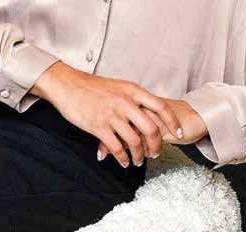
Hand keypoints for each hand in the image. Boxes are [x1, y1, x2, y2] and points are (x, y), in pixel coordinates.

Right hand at [31, 62, 186, 168]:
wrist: (66, 84)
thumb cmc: (90, 86)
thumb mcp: (116, 86)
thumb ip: (132, 99)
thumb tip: (147, 115)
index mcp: (131, 90)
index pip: (160, 107)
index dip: (173, 122)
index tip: (179, 133)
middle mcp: (124, 102)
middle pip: (151, 129)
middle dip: (156, 146)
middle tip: (155, 153)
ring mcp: (111, 114)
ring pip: (135, 142)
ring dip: (139, 156)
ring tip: (138, 160)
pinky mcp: (98, 126)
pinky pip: (117, 148)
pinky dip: (123, 158)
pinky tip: (123, 161)